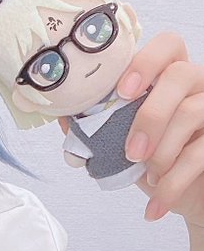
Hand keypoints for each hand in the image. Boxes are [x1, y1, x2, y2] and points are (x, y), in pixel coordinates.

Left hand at [58, 33, 203, 228]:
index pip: (167, 44)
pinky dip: (172, 185)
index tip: (122, 91)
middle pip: (181, 74)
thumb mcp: (119, 144)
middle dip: (151, 114)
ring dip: (162, 151)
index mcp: (168, 77)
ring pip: (193, 112)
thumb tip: (61, 117)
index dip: (145, 61)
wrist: (181, 199)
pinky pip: (199, 155)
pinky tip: (155, 206)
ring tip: (147, 177)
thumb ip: (95, 127)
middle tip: (131, 151)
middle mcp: (197, 87)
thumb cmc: (149, 162)